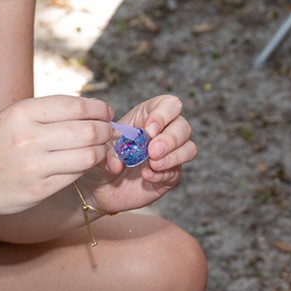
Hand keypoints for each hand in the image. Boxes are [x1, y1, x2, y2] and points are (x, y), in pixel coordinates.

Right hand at [0, 94, 115, 217]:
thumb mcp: (12, 117)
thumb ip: (48, 112)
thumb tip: (92, 109)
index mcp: (23, 113)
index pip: (77, 107)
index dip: (99, 109)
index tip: (107, 112)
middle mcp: (29, 138)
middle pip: (88, 131)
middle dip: (106, 131)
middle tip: (109, 132)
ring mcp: (34, 166)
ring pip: (88, 155)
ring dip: (101, 151)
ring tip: (101, 149)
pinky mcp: (39, 190)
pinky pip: (75, 175)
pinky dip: (86, 168)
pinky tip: (84, 163)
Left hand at [83, 94, 195, 213]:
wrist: (100, 186)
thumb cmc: (102, 158)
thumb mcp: (101, 148)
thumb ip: (108, 152)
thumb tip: (118, 164)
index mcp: (149, 116)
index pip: (169, 105)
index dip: (164, 115)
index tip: (149, 129)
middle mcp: (164, 132)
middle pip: (183, 126)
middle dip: (170, 138)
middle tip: (152, 151)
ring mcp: (170, 154)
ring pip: (189, 148)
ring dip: (173, 156)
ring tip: (153, 164)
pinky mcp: (171, 174)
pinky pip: (177, 171)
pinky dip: (163, 173)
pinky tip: (147, 175)